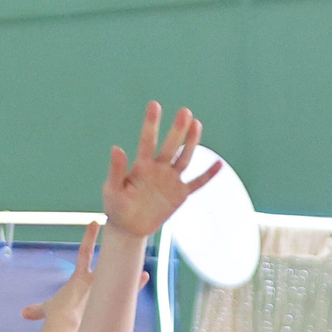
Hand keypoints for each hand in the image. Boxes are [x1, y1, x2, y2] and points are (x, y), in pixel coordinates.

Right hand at [20, 222, 146, 326]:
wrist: (68, 324)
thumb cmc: (57, 316)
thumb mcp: (47, 311)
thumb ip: (37, 310)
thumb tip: (23, 314)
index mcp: (79, 277)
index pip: (84, 251)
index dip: (89, 237)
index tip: (95, 223)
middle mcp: (94, 279)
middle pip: (107, 258)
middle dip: (113, 246)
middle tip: (120, 231)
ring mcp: (104, 288)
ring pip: (119, 273)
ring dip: (128, 267)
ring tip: (138, 257)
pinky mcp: (111, 298)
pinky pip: (126, 289)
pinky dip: (136, 283)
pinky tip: (145, 275)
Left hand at [103, 102, 221, 238]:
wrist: (129, 226)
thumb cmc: (117, 206)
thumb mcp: (112, 189)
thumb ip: (116, 170)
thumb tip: (116, 148)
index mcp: (142, 165)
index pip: (147, 141)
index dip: (151, 123)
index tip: (154, 105)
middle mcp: (159, 168)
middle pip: (171, 146)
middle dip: (178, 130)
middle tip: (185, 112)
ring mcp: (171, 180)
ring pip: (184, 159)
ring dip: (191, 143)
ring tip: (197, 124)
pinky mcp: (180, 194)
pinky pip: (196, 183)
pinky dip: (207, 175)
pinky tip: (219, 164)